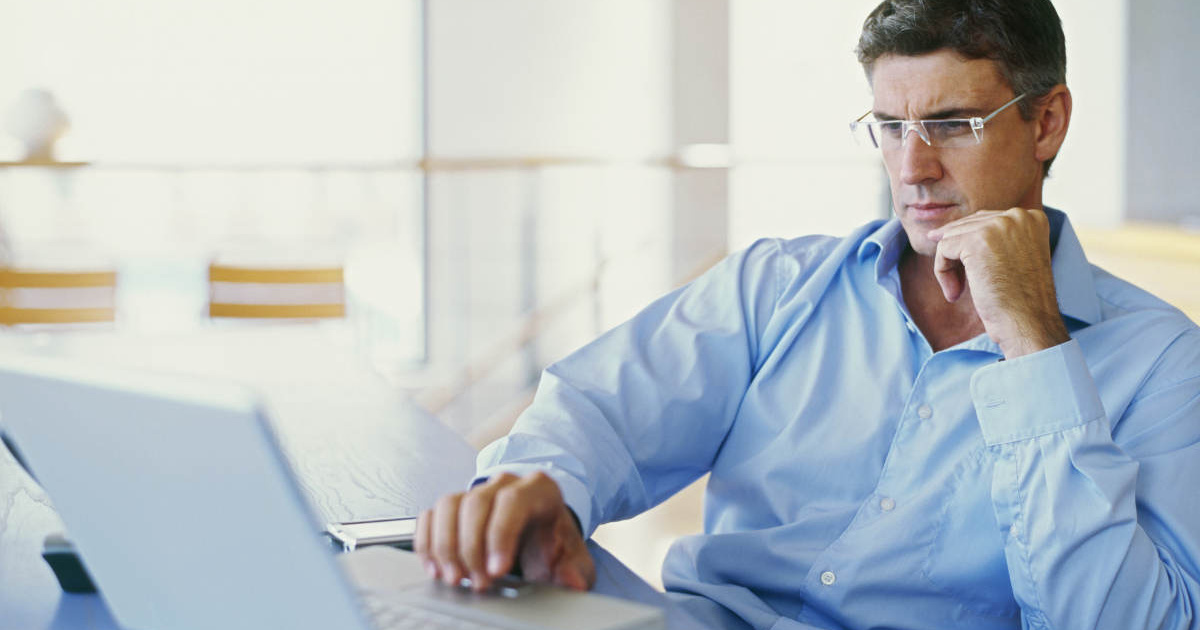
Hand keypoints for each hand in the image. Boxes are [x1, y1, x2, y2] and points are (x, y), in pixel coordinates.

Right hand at [415, 471, 594, 592]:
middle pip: (476, 502)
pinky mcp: (455, 506)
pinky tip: (436, 568)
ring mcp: (477, 491)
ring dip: (445, 545)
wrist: (543, 535)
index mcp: (539, 490)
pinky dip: (428, 542)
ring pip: (449, 505)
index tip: (497, 571)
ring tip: (455, 578)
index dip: (500, 535)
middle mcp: (506, 483)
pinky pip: (431, 514)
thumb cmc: (555, 544)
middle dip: (471, 547)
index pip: (513, 501)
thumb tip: (573, 582)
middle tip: (477, 583)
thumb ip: (574, 570)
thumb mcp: (572, 559)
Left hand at [927, 207, 1069, 358]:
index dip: (969, 248)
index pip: (984, 221)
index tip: (972, 273)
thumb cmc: (1019, 300)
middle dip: (957, 257)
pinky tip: (955, 294)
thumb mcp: (1012, 259)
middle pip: (966, 227)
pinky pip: (943, 250)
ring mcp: (997, 226)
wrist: (1028, 323)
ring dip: (949, 267)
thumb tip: (939, 233)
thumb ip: (992, 240)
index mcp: (1032, 217)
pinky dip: (942, 273)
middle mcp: (1017, 215)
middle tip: (960, 286)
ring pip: (951, 238)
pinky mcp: (976, 241)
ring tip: (957, 292)